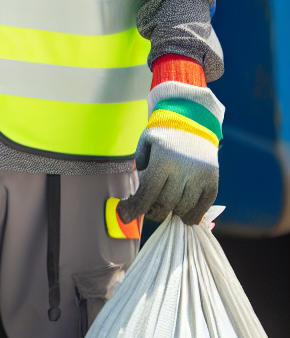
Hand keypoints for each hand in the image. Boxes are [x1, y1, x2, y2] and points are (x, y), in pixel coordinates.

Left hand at [117, 84, 222, 226]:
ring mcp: (200, 176)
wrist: (193, 121)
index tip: (126, 216)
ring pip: (183, 208)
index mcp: (163, 160)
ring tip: (165, 205)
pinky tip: (184, 215)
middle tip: (149, 208)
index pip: (148, 193)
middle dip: (154, 210)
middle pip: (166, 204)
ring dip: (172, 211)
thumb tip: (134, 194)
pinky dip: (192, 215)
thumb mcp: (145, 144)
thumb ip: (139, 167)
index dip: (136, 208)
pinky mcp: (212, 180)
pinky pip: (203, 206)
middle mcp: (183, 170)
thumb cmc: (163, 135)